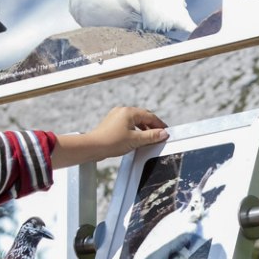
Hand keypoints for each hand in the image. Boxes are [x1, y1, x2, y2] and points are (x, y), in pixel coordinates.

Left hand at [53, 106, 168, 166]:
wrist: (93, 147)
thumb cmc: (110, 142)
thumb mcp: (136, 140)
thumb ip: (151, 136)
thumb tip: (163, 133)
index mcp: (129, 112)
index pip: (150, 116)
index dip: (159, 124)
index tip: (165, 131)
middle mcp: (122, 111)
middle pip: (143, 116)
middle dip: (152, 126)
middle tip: (159, 135)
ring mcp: (116, 116)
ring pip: (135, 120)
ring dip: (143, 128)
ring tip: (149, 138)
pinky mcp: (111, 123)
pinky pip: (127, 124)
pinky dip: (135, 130)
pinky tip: (136, 138)